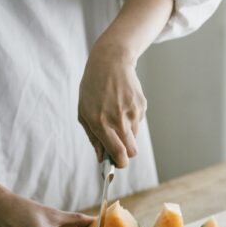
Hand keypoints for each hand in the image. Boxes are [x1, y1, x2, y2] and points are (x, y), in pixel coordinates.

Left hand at [78, 43, 146, 167]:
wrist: (110, 62)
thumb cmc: (92, 89)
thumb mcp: (84, 113)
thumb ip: (93, 138)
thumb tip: (101, 158)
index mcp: (101, 122)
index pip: (118, 153)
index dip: (119, 163)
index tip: (117, 164)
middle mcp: (118, 119)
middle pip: (131, 151)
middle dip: (125, 155)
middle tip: (118, 149)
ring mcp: (132, 112)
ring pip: (134, 137)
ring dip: (126, 134)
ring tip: (115, 116)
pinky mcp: (141, 105)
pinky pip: (137, 122)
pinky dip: (130, 120)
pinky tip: (122, 105)